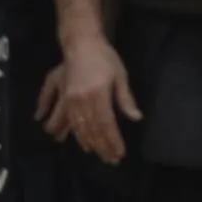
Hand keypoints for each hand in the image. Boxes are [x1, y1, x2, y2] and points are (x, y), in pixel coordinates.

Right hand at [44, 31, 137, 163]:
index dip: (113, 141)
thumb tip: (137, 118)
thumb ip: (125, 98)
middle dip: (102, 146)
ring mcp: (71, 99)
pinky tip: (76, 141)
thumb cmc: (104, 57)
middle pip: (93, 129)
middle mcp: (82, 99)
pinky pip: (68, 119)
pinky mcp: (64, 97)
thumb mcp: (120, 75)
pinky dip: (73, 132)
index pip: (107, 124)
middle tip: (111, 159)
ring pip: (79, 127)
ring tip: (97, 154)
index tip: (119, 153)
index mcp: (98, 94)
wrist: (81, 42)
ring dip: (88, 143)